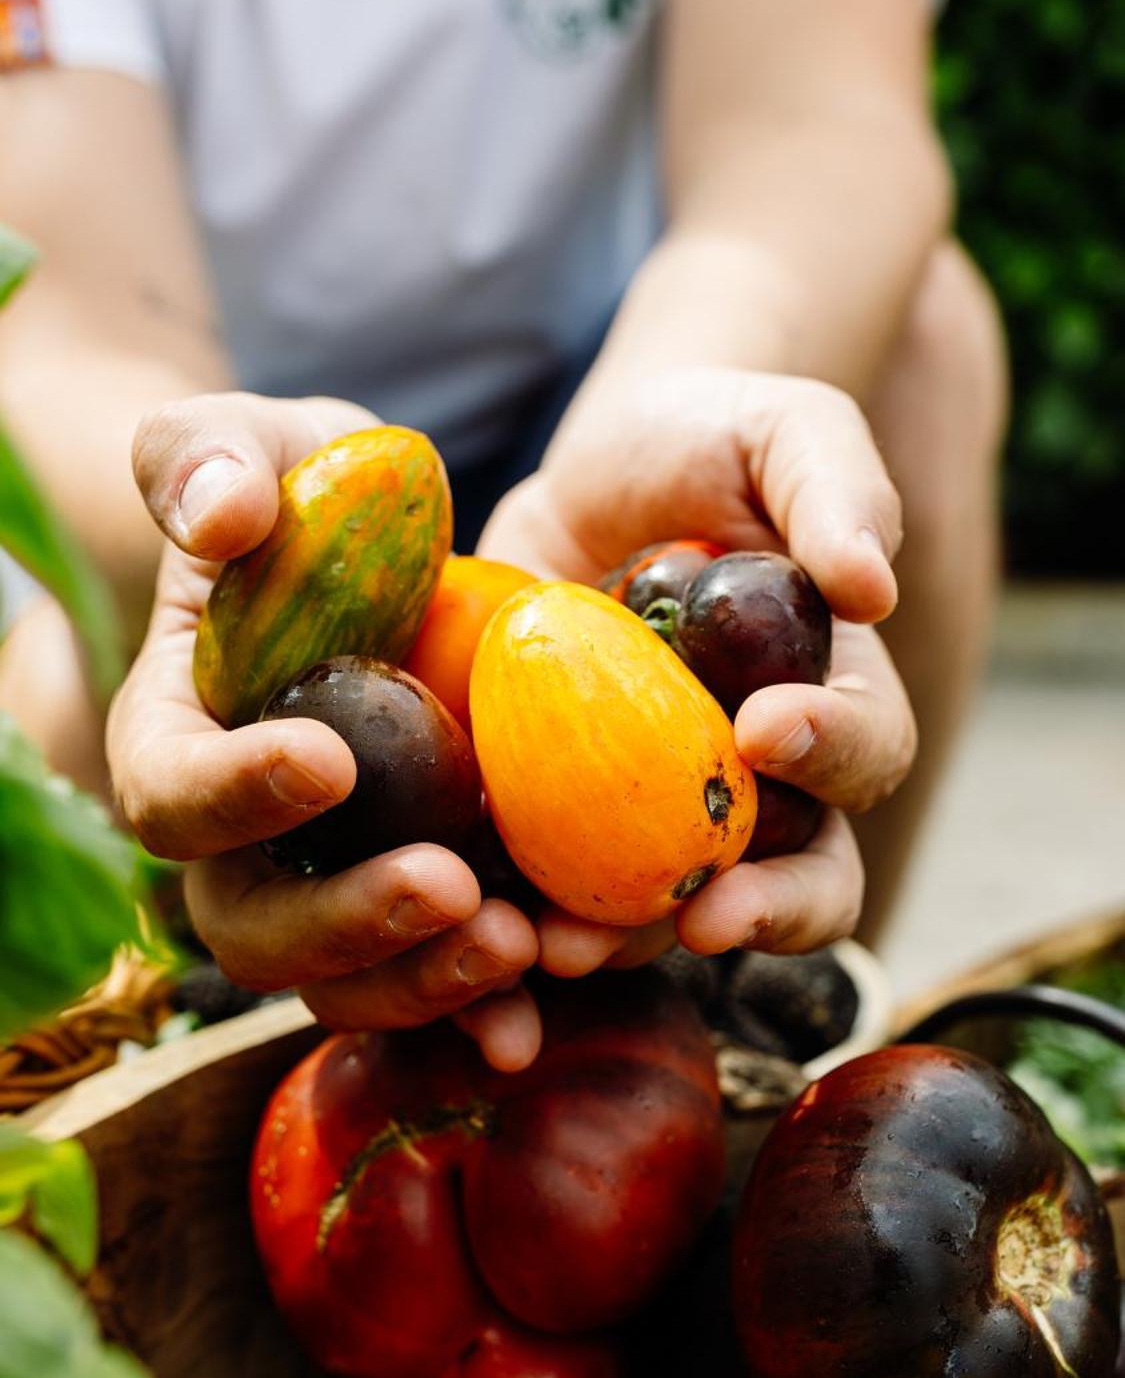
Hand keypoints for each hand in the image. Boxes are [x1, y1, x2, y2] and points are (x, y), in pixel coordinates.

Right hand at [108, 392, 541, 1068]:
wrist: (372, 556)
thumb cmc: (298, 495)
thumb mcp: (250, 445)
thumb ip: (208, 461)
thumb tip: (225, 516)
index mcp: (176, 736)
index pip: (172, 792)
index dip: (237, 793)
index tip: (329, 761)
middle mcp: (238, 840)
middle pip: (255, 928)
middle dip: (349, 923)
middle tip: (450, 889)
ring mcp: (327, 884)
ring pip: (343, 983)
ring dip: (426, 982)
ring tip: (522, 946)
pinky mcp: (414, 901)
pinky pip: (432, 981)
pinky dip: (485, 1005)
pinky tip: (547, 1003)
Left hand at [480, 366, 916, 963]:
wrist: (599, 472)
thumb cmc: (713, 439)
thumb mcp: (783, 431)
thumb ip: (838, 490)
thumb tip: (872, 580)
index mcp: (832, 700)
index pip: (862, 750)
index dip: (830, 755)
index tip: (767, 732)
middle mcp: (761, 781)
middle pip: (796, 877)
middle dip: (760, 910)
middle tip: (706, 915)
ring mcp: (657, 810)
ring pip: (667, 910)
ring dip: (624, 940)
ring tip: (561, 946)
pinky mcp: (560, 813)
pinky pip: (549, 886)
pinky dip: (520, 915)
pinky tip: (475, 918)